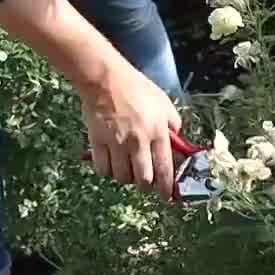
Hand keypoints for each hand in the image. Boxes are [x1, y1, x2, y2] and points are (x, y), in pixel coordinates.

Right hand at [79, 63, 181, 197]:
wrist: (105, 78)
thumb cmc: (136, 88)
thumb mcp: (163, 102)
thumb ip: (172, 124)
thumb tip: (177, 141)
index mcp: (158, 132)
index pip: (165, 168)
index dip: (166, 187)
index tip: (166, 195)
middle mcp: (139, 141)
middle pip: (143, 178)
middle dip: (146, 186)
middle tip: (144, 182)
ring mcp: (117, 143)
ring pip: (122, 177)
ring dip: (126, 178)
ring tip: (126, 169)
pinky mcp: (98, 142)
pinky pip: (103, 169)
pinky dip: (107, 171)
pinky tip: (110, 164)